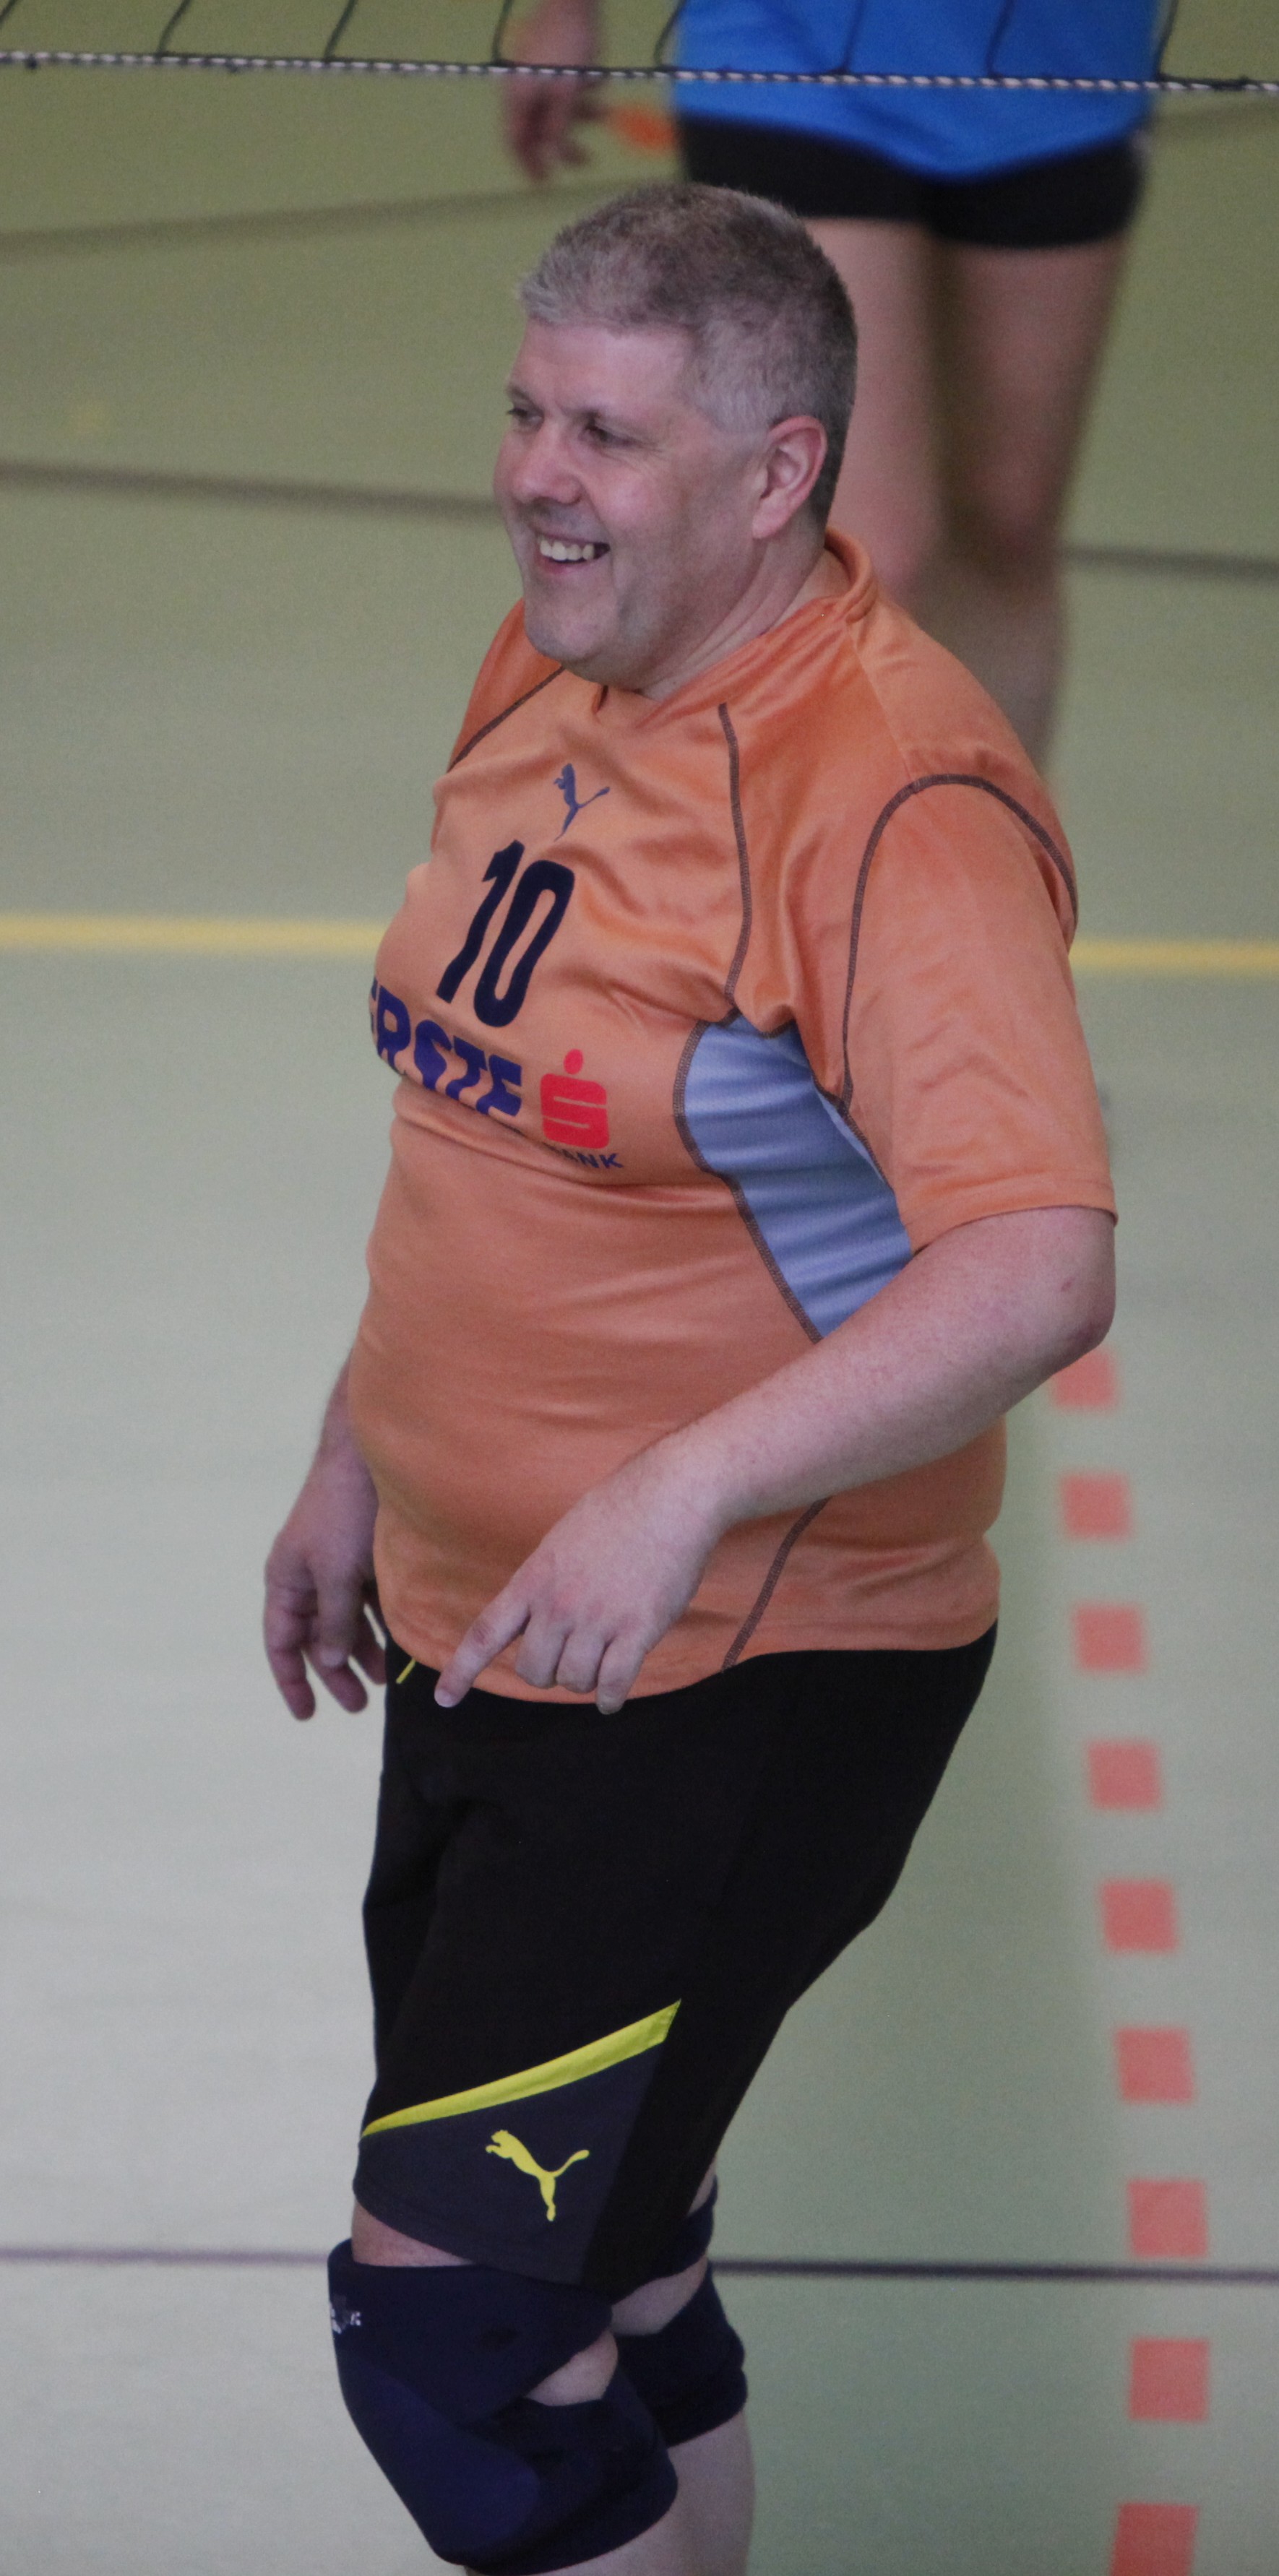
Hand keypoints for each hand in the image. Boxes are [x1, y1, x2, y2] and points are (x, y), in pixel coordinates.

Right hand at [264, 1435, 384, 1719]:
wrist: (367, 1457)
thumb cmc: (343, 1514)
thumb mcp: (336, 1574)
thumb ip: (332, 1620)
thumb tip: (327, 1662)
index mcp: (285, 1580)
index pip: (281, 1642)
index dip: (291, 1680)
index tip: (307, 1716)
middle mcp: (305, 1576)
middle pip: (314, 1637)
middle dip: (333, 1673)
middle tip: (358, 1706)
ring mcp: (334, 1565)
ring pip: (343, 1620)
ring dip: (361, 1650)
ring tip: (385, 1679)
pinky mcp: (361, 1555)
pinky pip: (365, 1600)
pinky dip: (377, 1622)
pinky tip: (397, 1641)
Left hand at [435, 1441, 725, 1714]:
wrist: (670, 1495)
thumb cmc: (618, 1512)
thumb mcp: (560, 1543)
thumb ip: (543, 1585)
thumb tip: (534, 1624)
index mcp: (533, 1579)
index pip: (485, 1633)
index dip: (461, 1671)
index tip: (444, 1698)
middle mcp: (559, 1604)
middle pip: (533, 1671)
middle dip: (548, 1673)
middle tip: (569, 1656)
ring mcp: (598, 1618)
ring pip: (574, 1681)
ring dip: (585, 1680)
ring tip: (601, 1659)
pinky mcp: (638, 1629)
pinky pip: (614, 1684)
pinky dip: (611, 1698)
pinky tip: (613, 1697)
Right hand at [503, 0, 604, 182]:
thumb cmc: (569, 47)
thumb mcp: (567, 93)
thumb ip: (558, 127)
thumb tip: (551, 154)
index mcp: (518, 98)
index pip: (516, 141)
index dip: (529, 164)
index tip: (545, 181)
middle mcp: (521, 88)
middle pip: (539, 128)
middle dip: (565, 144)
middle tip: (587, 160)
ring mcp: (535, 74)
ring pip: (556, 108)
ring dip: (581, 116)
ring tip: (606, 113)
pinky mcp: (549, 61)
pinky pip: (563, 88)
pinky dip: (580, 93)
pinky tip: (597, 82)